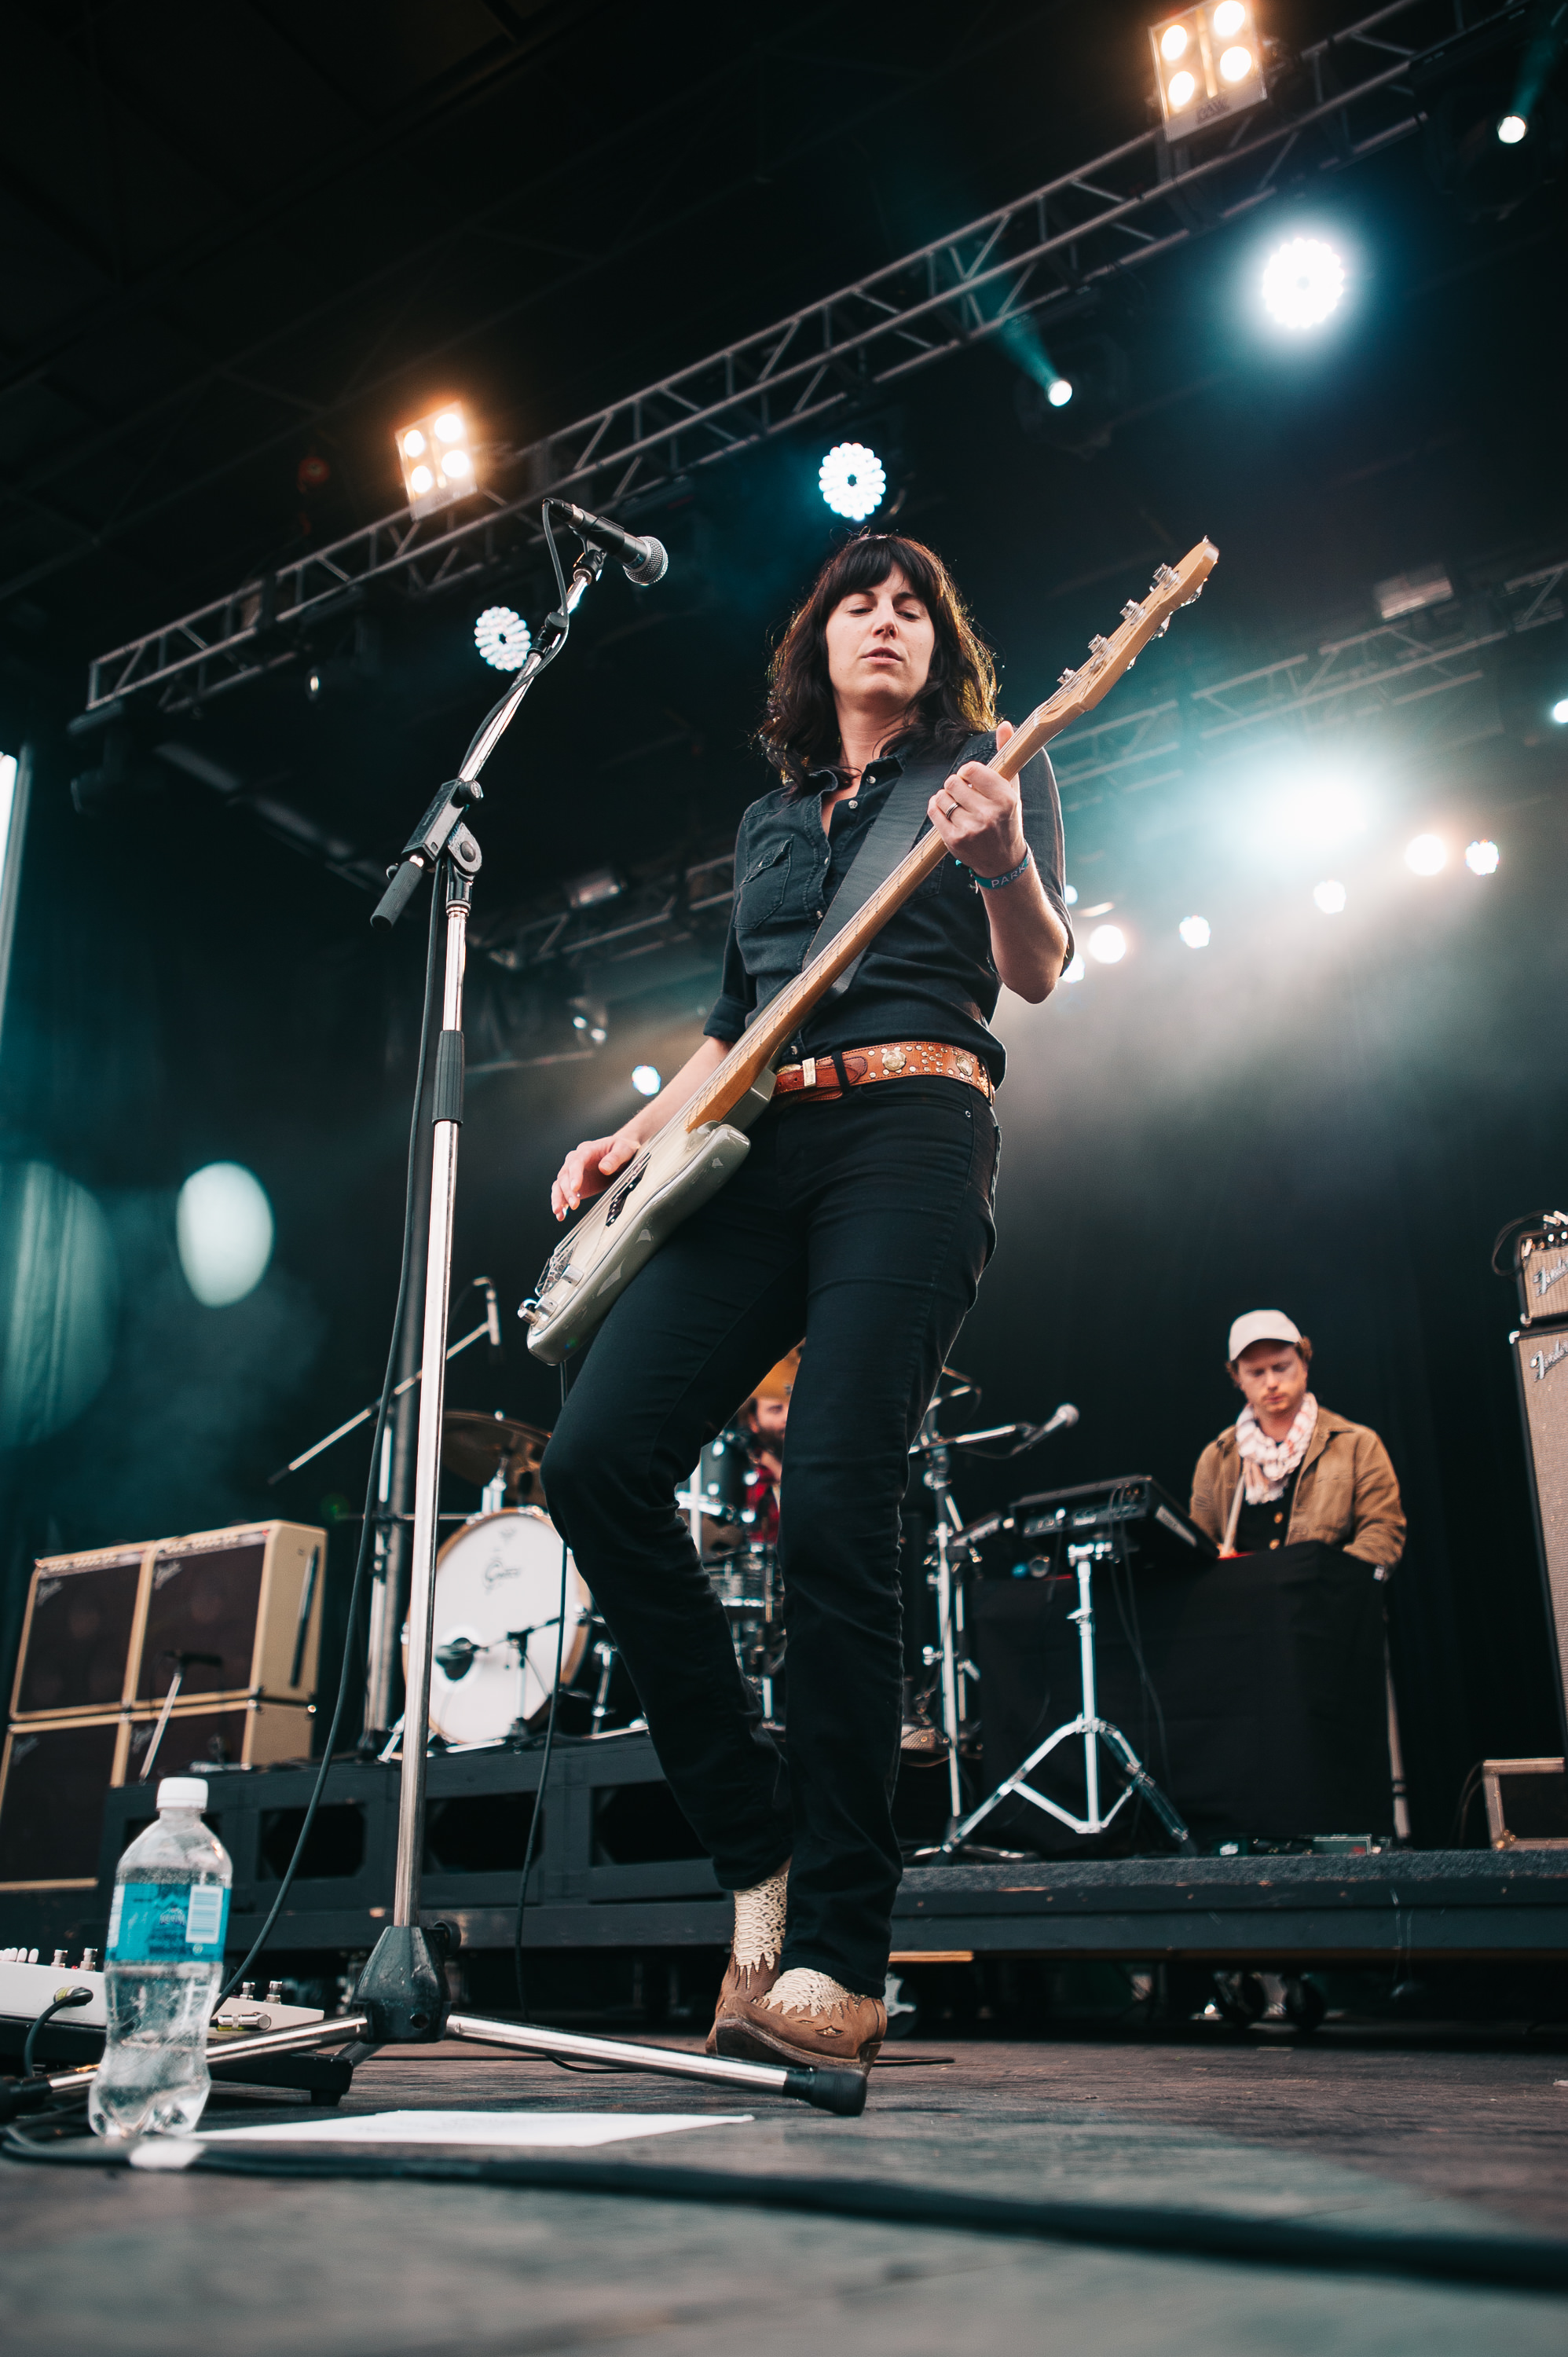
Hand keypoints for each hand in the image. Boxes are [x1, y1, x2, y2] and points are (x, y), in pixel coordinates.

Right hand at [551, 1128, 641, 1220]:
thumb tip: (604, 1168)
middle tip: (574, 1204)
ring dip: (559, 1198)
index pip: (576, 1161)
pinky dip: (561, 1203)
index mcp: (587, 1150)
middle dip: (568, 1191)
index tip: (575, 1187)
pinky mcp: (576, 1184)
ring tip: (559, 1212)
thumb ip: (615, 1158)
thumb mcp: (624, 1149)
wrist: (622, 1151)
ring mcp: (574, 1173)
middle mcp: (576, 1160)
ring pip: (560, 1184)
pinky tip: (560, 1214)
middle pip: (565, 1174)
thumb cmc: (621, 1147)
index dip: (575, 1175)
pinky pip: (563, 1193)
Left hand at [927, 719, 1025, 879]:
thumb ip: (1006, 755)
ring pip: (941, 797)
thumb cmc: (1007, 818)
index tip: (973, 779)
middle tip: (965, 794)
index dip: (968, 772)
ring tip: (958, 805)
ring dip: (946, 797)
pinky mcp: (954, 841)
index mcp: (1005, 798)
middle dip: (956, 785)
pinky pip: (933, 812)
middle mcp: (989, 814)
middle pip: (953, 782)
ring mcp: (970, 829)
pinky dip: (936, 807)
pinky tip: (946, 811)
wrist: (1004, 860)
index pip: (971, 769)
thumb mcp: (1011, 788)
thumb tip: (1004, 724)